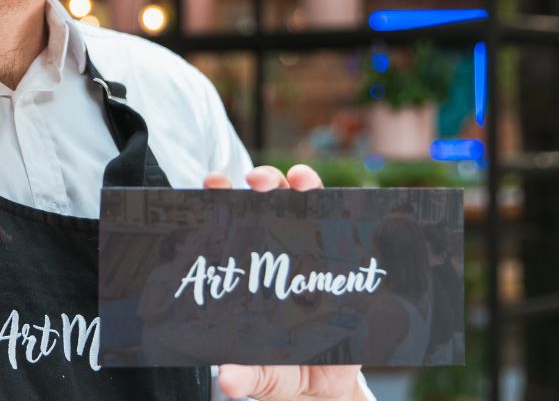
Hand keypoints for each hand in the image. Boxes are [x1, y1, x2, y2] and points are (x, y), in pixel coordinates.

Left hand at [202, 164, 363, 400]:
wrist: (326, 388)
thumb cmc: (283, 372)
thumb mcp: (264, 377)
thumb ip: (248, 375)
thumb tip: (228, 379)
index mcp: (248, 273)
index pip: (229, 226)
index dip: (220, 200)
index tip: (214, 183)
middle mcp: (277, 255)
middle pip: (266, 204)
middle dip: (262, 181)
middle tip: (256, 181)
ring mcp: (312, 256)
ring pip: (305, 207)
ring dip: (301, 184)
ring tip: (300, 180)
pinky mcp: (344, 266)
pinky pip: (343, 230)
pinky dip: (341, 209)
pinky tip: (339, 203)